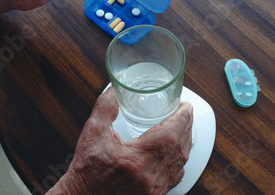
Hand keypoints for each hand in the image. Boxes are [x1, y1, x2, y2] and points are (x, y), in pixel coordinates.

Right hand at [50, 87, 192, 194]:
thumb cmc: (88, 168)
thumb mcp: (92, 133)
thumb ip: (105, 108)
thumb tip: (116, 90)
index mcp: (136, 160)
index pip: (169, 135)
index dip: (181, 118)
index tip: (186, 106)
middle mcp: (149, 177)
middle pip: (179, 147)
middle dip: (185, 126)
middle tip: (186, 111)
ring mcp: (154, 188)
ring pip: (180, 162)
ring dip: (185, 142)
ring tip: (184, 126)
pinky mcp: (155, 194)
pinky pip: (175, 175)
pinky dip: (179, 159)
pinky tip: (176, 150)